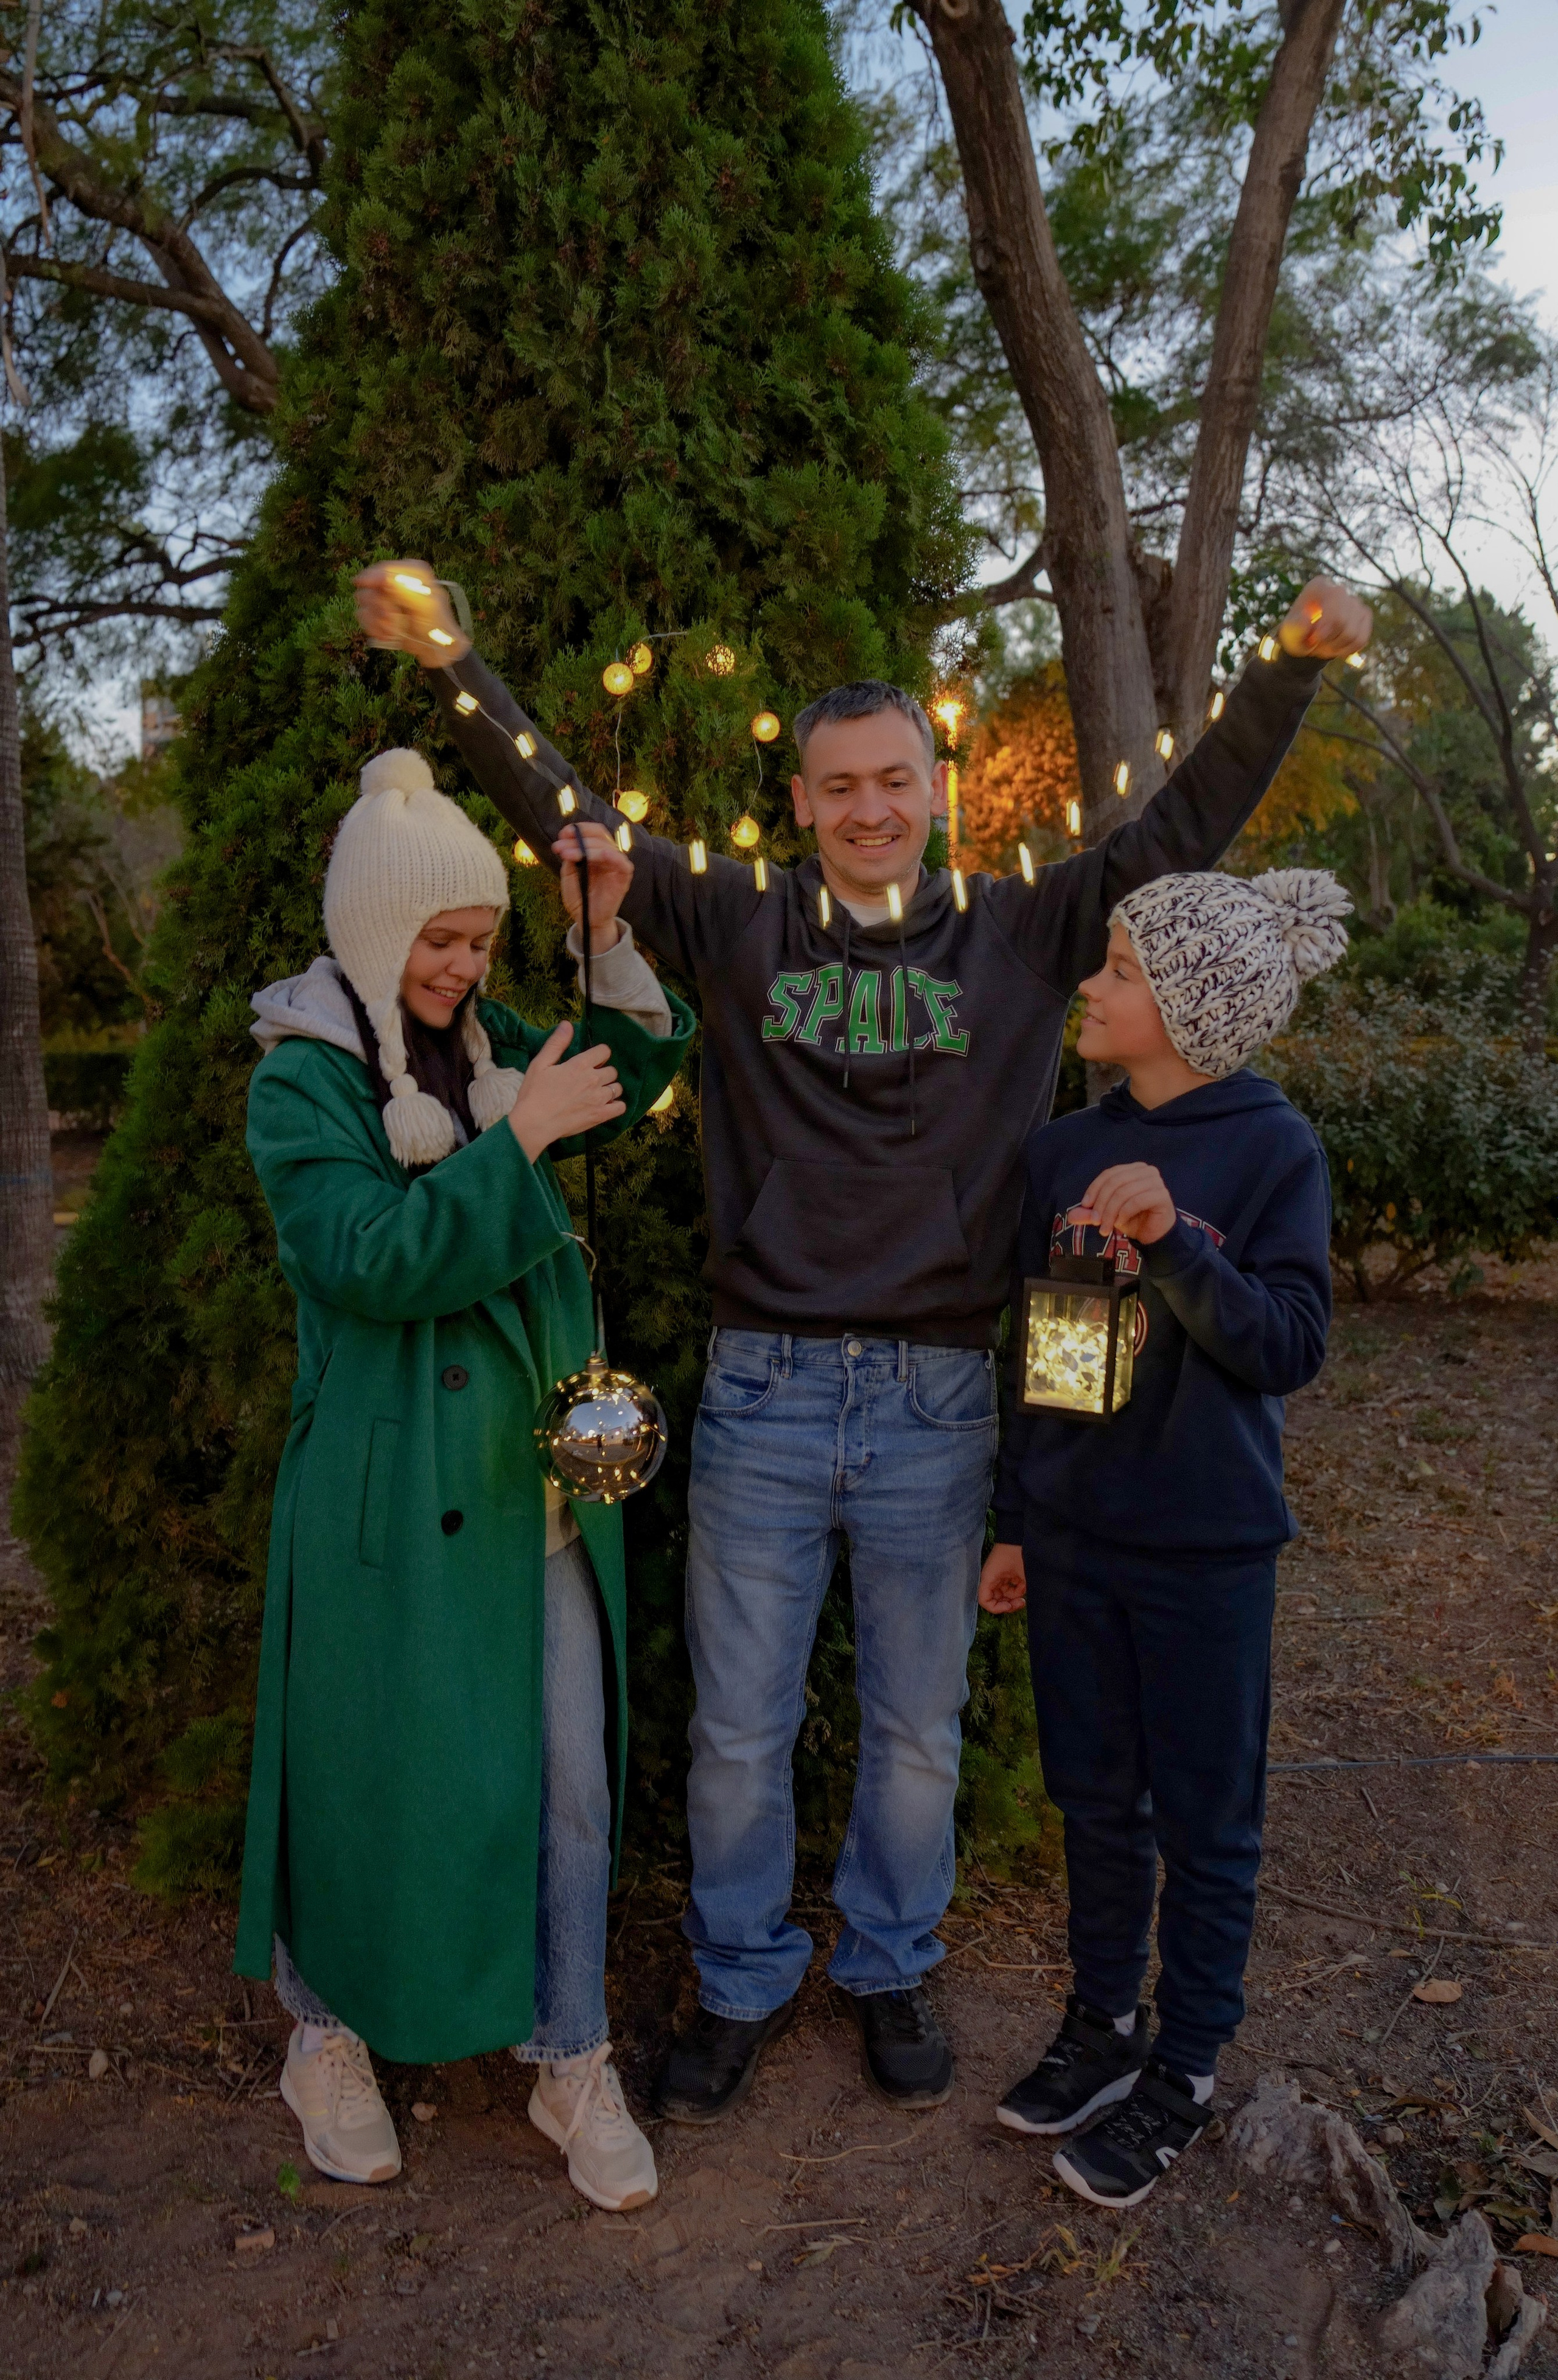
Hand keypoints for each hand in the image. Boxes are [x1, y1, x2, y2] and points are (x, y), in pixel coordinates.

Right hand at [353, 559, 471, 668]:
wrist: (435, 650)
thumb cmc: (436, 626)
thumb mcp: (426, 605)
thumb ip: (405, 589)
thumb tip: (383, 577)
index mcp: (412, 573)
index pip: (384, 569)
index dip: (372, 577)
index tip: (362, 584)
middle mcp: (398, 582)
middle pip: (371, 586)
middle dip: (379, 606)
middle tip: (392, 618)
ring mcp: (387, 596)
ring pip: (364, 601)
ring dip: (377, 619)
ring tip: (393, 629)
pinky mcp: (379, 612)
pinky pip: (363, 615)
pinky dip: (374, 627)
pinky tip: (388, 634)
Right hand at [507, 1023, 624, 1159]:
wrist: (534, 1123)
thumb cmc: (534, 1093)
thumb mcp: (540, 1064)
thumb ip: (556, 1043)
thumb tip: (567, 1024)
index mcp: (580, 1065)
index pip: (604, 1051)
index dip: (599, 1054)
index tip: (591, 1061)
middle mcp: (593, 1080)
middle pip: (612, 1070)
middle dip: (603, 1072)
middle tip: (590, 1079)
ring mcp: (599, 1099)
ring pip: (617, 1088)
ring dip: (610, 1088)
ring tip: (597, 1093)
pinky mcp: (600, 1116)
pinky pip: (620, 1107)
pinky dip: (616, 1105)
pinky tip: (606, 1105)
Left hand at [554, 820, 630, 951]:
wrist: (587, 920)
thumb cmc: (580, 899)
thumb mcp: (569, 876)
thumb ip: (570, 859)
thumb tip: (568, 844)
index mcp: (596, 853)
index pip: (592, 832)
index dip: (579, 829)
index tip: (562, 834)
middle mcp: (607, 856)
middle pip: (599, 835)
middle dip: (578, 836)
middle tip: (560, 845)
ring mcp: (616, 865)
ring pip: (606, 846)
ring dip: (585, 846)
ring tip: (566, 854)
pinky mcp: (623, 877)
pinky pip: (622, 862)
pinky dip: (610, 855)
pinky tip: (596, 855)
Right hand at [979, 1543, 1026, 1614]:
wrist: (1020, 1534)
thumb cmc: (1018, 1552)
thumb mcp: (1021, 1574)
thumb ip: (1020, 1591)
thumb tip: (1022, 1603)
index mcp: (990, 1578)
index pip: (985, 1601)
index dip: (996, 1608)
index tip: (1009, 1605)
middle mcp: (992, 1579)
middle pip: (996, 1599)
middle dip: (1008, 1604)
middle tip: (1021, 1603)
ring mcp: (1000, 1576)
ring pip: (1004, 1594)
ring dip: (1014, 1597)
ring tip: (1024, 1593)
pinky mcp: (1007, 1573)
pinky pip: (1010, 1587)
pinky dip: (1018, 1589)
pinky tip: (1024, 1584)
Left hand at [1068, 1163, 1176, 1244]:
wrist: (1154, 1235)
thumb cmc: (1132, 1220)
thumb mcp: (1107, 1215)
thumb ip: (1091, 1213)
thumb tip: (1071, 1216)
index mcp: (1133, 1169)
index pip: (1109, 1174)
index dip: (1094, 1189)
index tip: (1085, 1206)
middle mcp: (1146, 1171)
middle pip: (1115, 1182)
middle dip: (1101, 1204)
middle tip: (1095, 1222)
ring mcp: (1156, 1182)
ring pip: (1124, 1193)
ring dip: (1110, 1212)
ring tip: (1105, 1228)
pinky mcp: (1162, 1195)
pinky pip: (1137, 1201)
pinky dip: (1124, 1214)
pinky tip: (1121, 1224)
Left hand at [1278, 577, 1371, 661]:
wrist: (1308, 636)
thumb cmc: (1296, 632)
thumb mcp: (1289, 632)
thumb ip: (1295, 627)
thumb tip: (1307, 620)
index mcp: (1318, 586)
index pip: (1332, 602)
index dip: (1324, 626)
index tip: (1314, 640)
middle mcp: (1339, 589)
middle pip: (1342, 622)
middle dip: (1328, 641)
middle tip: (1316, 647)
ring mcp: (1355, 601)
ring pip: (1353, 634)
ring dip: (1337, 647)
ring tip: (1324, 647)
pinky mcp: (1365, 615)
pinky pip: (1361, 639)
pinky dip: (1348, 650)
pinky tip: (1337, 647)